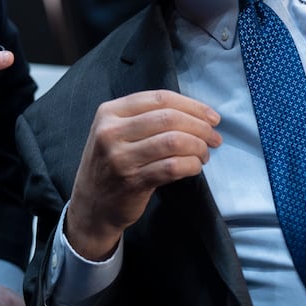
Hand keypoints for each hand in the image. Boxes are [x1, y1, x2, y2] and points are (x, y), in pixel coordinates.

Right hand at [65, 90, 221, 260]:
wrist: (91, 207)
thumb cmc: (111, 165)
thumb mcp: (115, 133)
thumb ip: (145, 117)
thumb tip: (196, 113)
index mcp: (109, 112)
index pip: (160, 98)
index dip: (192, 105)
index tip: (212, 116)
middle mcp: (111, 132)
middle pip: (169, 118)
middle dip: (200, 126)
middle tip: (215, 137)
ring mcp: (120, 158)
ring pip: (173, 141)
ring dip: (198, 146)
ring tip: (205, 153)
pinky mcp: (132, 182)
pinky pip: (172, 167)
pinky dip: (191, 165)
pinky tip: (195, 166)